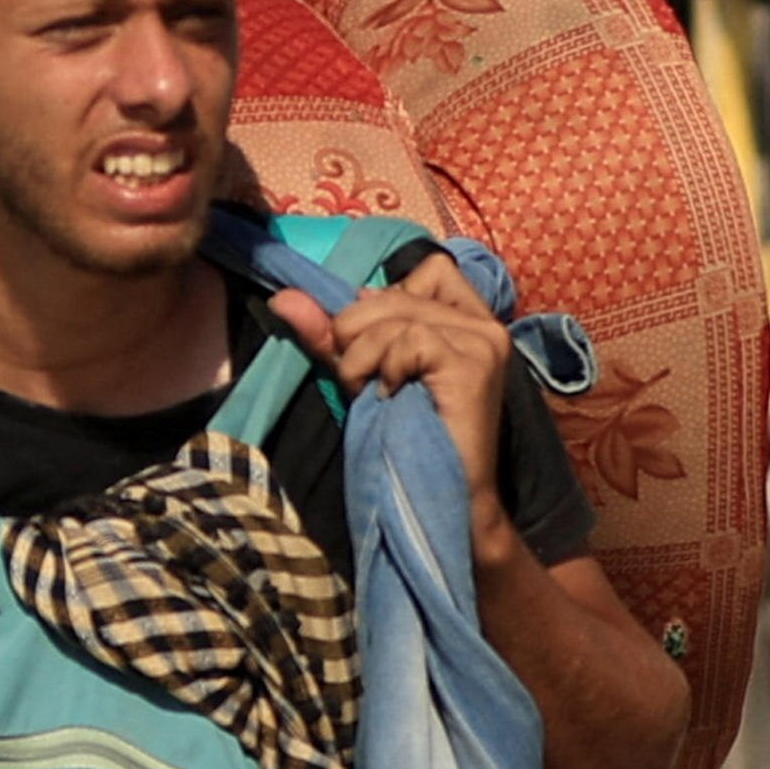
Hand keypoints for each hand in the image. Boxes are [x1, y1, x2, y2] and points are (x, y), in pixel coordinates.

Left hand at [274, 252, 513, 541]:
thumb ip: (330, 334)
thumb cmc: (404, 439)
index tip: (372, 346)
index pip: (428, 268)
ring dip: (364, 358)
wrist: (442, 500)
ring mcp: (485, 343)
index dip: (383, 301)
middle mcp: (486, 324)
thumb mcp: (364, 374)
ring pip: (395, 316)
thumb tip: (284, 298)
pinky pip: (408, 340)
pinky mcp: (475, 365)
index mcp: (468, 319)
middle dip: (357, 334)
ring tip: (374, 394)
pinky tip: (391, 399)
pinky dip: (386, 369)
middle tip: (361, 380)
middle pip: (395, 292)